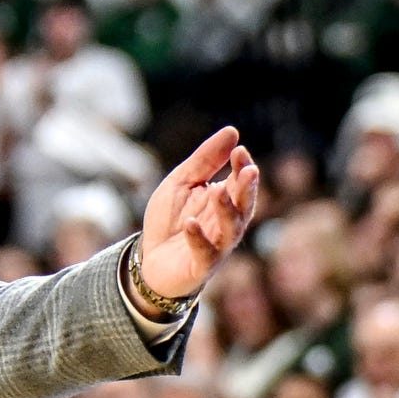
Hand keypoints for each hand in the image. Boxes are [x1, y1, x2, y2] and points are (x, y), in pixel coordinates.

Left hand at [135, 127, 260, 309]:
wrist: (149, 260)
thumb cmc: (170, 220)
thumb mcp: (181, 182)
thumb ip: (205, 160)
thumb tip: (232, 131)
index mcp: (225, 200)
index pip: (241, 182)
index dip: (242, 166)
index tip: (238, 149)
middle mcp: (226, 223)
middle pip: (243, 205)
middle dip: (246, 189)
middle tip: (248, 170)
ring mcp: (216, 246)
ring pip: (230, 230)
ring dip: (226, 211)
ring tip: (218, 191)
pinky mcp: (200, 266)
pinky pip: (204, 253)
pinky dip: (198, 238)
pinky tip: (190, 223)